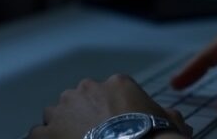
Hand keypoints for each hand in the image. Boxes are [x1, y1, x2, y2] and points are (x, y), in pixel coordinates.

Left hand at [29, 74, 190, 138]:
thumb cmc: (152, 136)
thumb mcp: (170, 122)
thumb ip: (169, 116)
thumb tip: (178, 121)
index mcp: (118, 83)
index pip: (108, 93)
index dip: (110, 113)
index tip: (114, 128)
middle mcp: (87, 89)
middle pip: (80, 100)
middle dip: (83, 117)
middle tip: (93, 138)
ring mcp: (64, 110)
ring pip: (56, 115)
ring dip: (61, 128)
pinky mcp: (46, 133)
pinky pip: (38, 133)